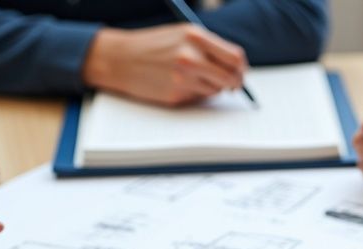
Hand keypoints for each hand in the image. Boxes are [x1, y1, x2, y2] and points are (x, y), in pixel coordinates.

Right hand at [83, 24, 246, 105]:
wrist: (121, 59)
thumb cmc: (153, 46)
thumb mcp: (182, 35)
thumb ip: (208, 47)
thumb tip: (235, 66)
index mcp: (195, 36)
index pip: (234, 56)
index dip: (241, 67)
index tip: (240, 72)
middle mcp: (191, 57)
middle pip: (230, 77)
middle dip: (235, 83)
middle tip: (232, 85)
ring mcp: (183, 78)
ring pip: (215, 90)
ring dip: (211, 87)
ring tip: (192, 78)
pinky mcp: (176, 95)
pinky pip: (198, 98)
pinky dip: (195, 94)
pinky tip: (179, 85)